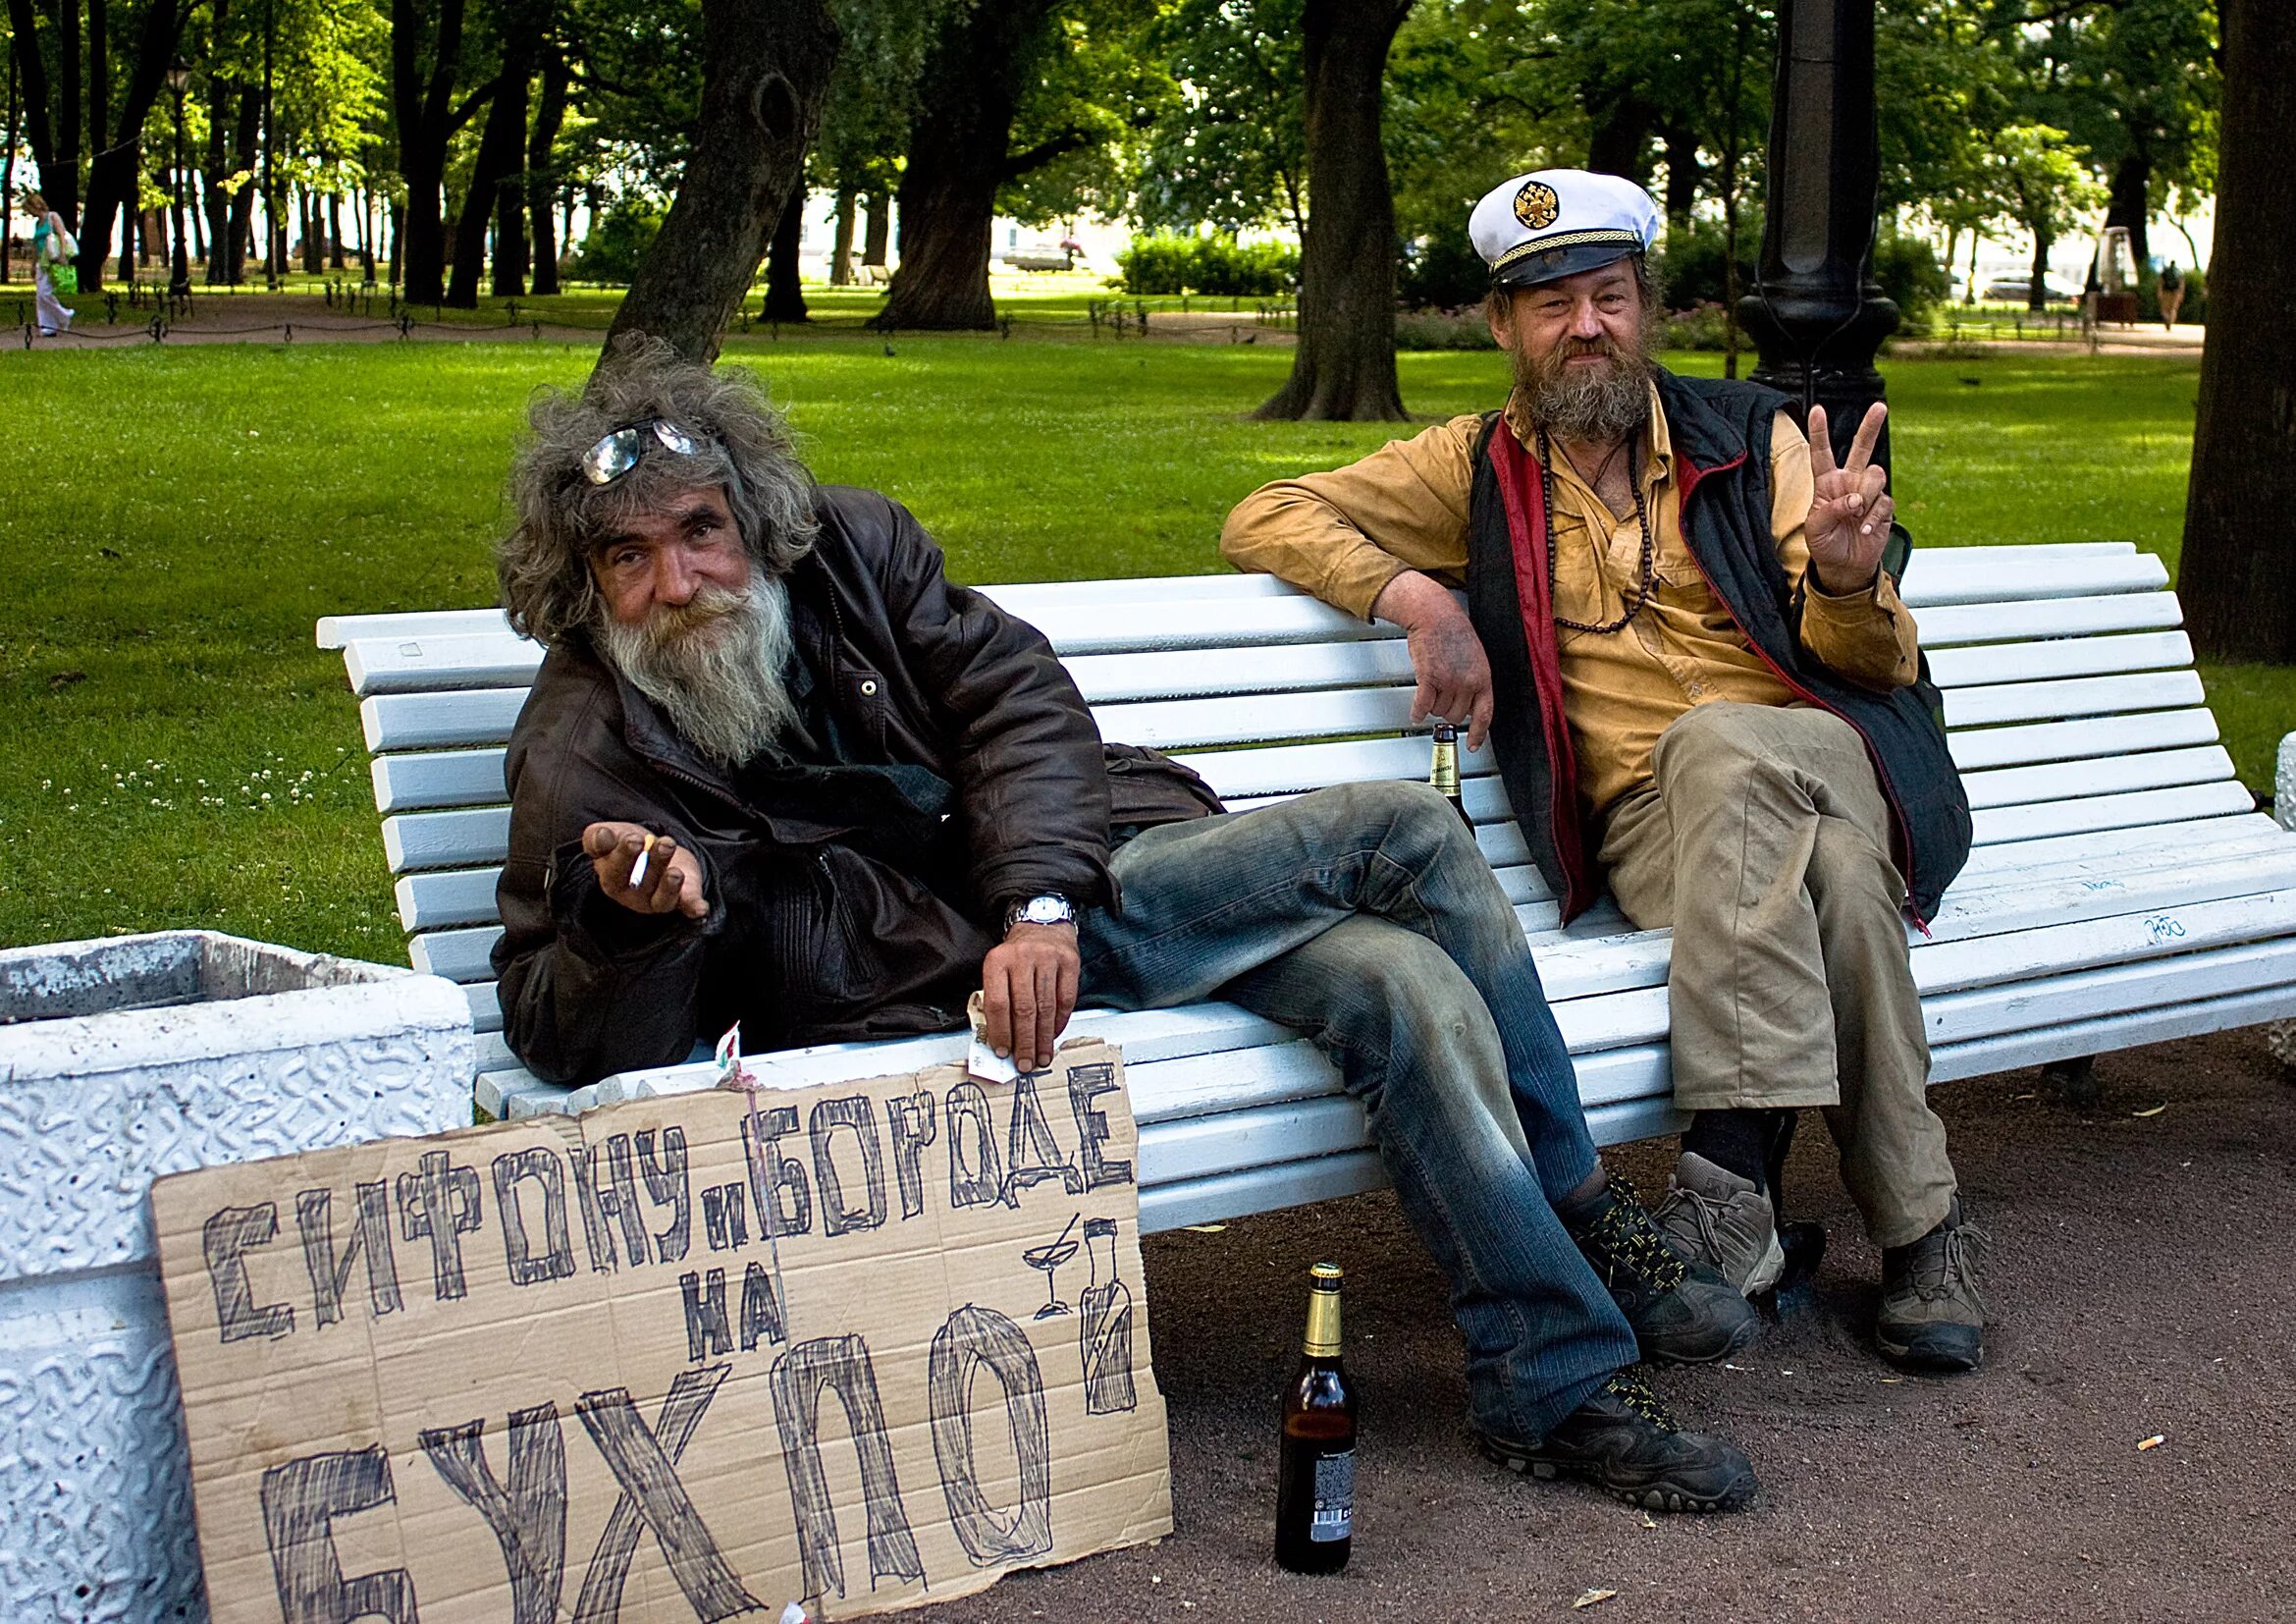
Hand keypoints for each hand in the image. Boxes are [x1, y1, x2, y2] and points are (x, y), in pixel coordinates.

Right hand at [582, 821, 707, 919]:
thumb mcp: (609, 835)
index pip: (615, 873)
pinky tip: (700, 909)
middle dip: (654, 864)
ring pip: (663, 899)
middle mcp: (634, 896)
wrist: (650, 848)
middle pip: (643, 885)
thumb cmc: (624, 844)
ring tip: (676, 871)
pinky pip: (687, 907)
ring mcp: (658, 900)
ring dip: (671, 886)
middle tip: (665, 844)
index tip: (634, 840)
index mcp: (612, 880)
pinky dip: (693, 908)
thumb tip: (602, 837)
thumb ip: (598, 837)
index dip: (624, 857)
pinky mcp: (682, 899)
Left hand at [980, 922, 1080, 1072]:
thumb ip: (996, 1000)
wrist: (1042, 925)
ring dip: (1043, 1038)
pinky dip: (1059, 1022)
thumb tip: (1000, 1040)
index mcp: (998, 961)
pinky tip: (1053, 1035)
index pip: (998, 1004)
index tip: (1002, 1051)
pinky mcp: (1069, 962)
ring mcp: (1048, 959)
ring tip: (1041, 1056)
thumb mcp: (998, 969)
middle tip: (1025, 1062)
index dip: (1001, 1032)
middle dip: (1024, 1042)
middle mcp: (1023, 958)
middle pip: (1024, 1010)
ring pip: (1046, 1008)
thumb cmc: (1017, 954)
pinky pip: (1065, 1000)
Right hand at [1373, 571, 1494, 750]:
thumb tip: (1468, 707)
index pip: (1484, 714)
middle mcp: (1467, 682)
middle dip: (1447, 710)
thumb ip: (1474, 682)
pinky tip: (1416, 712)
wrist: (1435, 615)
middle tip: (1442, 696)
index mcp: (1483, 677)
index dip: (1478, 733)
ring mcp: (1448, 681)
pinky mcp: (1428, 678)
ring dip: (1432, 704)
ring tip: (1432, 686)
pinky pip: (1422, 706)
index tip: (1472, 745)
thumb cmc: (1454, 633)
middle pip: (1456, 716)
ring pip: (1438, 711)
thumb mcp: (1475, 659)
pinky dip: (1417, 711)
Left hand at [1805, 402, 1894, 594]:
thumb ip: (1831, 509)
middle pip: (1862, 448)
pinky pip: (1883, 502)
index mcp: (1827, 483)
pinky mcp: (1882, 507)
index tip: (1817, 410)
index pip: (1822, 454)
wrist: (1843, 566)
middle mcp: (1849, 482)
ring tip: (1855, 516)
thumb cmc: (1824, 544)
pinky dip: (1872, 517)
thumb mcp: (1816, 528)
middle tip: (1880, 406)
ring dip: (1866, 495)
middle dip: (1871, 426)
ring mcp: (1867, 493)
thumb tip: (1855, 498)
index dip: (1819, 432)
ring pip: (1875, 475)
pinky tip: (1863, 530)